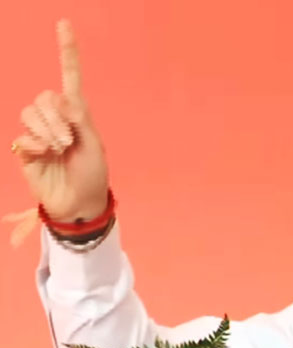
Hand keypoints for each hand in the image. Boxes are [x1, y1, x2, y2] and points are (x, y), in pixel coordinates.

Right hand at [12, 20, 107, 221]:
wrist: (79, 203)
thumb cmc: (92, 175)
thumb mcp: (94, 146)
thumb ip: (79, 120)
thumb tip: (62, 98)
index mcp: (77, 114)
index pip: (69, 77)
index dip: (66, 52)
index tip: (64, 24)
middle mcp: (56, 119)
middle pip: (44, 98)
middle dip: (56, 118)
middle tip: (68, 140)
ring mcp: (38, 133)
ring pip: (30, 113)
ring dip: (46, 130)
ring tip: (58, 148)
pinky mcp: (25, 149)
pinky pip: (22, 137)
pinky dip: (35, 146)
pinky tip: (44, 156)